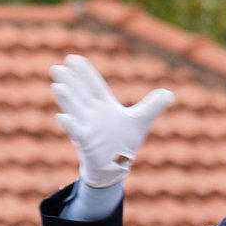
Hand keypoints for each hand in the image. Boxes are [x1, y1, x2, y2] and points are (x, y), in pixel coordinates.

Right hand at [49, 55, 174, 189]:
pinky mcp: (87, 144)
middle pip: (80, 94)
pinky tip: (62, 116)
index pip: (94, 85)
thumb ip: (153, 106)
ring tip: (57, 85)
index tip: (72, 58)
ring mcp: (88, 128)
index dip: (84, 72)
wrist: (114, 167)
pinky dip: (70, 125)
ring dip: (67, 99)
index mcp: (104, 106)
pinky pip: (78, 133)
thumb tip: (169, 93)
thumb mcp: (141, 122)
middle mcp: (93, 114)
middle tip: (56, 67)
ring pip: (75, 110)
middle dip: (70, 81)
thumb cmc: (123, 143)